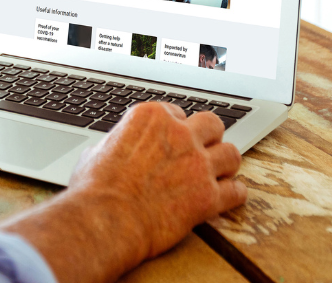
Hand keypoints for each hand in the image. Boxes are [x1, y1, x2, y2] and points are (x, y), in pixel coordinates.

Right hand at [0, 102, 245, 282]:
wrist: (105, 219)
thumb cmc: (94, 188)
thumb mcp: (97, 151)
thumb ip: (115, 144)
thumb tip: (109, 150)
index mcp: (151, 117)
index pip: (176, 112)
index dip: (175, 127)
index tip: (172, 139)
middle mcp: (179, 134)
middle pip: (212, 124)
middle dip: (208, 137)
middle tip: (202, 149)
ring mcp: (197, 164)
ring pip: (232, 153)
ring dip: (225, 163)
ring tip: (220, 172)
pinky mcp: (208, 196)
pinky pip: (237, 191)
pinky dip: (234, 194)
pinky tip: (228, 196)